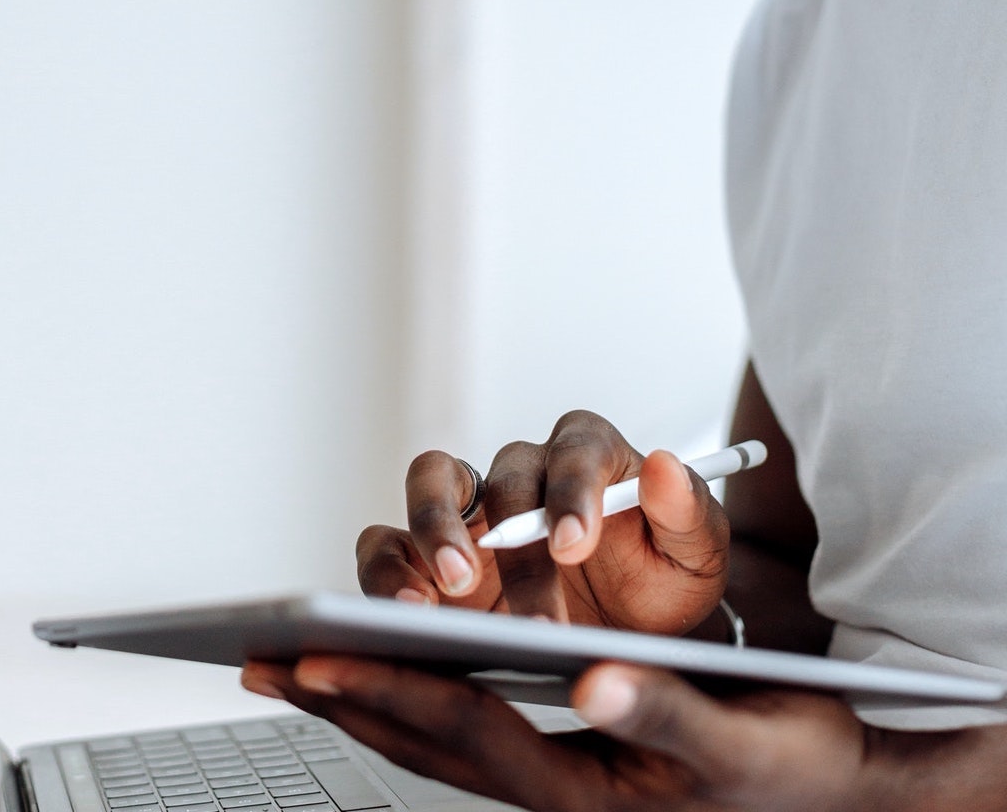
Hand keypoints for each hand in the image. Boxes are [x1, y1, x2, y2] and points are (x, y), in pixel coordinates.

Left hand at [241, 656, 893, 811]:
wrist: (833, 791)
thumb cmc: (789, 757)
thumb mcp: (742, 736)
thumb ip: (666, 707)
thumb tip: (597, 676)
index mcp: (586, 792)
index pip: (466, 732)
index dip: (391, 692)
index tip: (317, 661)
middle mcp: (555, 792)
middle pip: (425, 743)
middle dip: (342, 700)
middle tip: (261, 662)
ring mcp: (552, 781)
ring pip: (433, 741)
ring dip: (359, 702)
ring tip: (290, 665)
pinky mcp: (560, 763)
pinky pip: (463, 732)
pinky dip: (408, 702)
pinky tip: (379, 674)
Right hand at [356, 411, 727, 632]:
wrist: (627, 635)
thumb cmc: (657, 581)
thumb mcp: (695, 556)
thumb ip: (686, 512)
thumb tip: (663, 466)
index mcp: (588, 454)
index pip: (575, 450)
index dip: (570, 490)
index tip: (574, 544)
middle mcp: (524, 472)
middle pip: (499, 474)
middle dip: (502, 535)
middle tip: (504, 589)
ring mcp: (472, 511)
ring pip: (429, 485)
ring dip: (429, 533)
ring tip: (441, 594)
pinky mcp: (429, 556)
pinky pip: (391, 544)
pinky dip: (389, 571)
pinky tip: (406, 616)